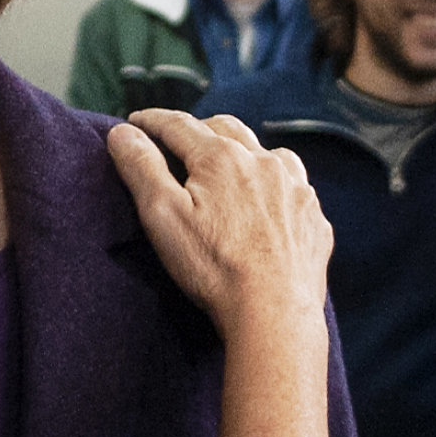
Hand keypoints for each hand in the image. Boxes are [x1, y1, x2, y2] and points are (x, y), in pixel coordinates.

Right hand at [107, 109, 330, 341]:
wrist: (274, 315)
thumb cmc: (214, 268)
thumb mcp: (163, 216)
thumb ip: (141, 168)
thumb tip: (121, 132)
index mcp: (222, 158)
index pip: (179, 126)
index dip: (153, 121)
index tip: (134, 121)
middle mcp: (264, 162)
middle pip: (226, 128)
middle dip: (198, 128)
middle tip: (177, 140)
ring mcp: (296, 189)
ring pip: (267, 153)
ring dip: (243, 151)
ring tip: (229, 165)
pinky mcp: (314, 218)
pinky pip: (294, 187)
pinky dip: (274, 184)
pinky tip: (267, 202)